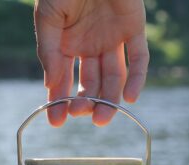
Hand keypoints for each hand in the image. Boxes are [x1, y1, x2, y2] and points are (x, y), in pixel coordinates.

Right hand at [34, 0, 148, 125]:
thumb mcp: (48, 18)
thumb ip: (50, 51)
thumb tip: (51, 85)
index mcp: (67, 44)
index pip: (64, 81)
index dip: (60, 101)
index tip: (56, 121)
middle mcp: (91, 46)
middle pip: (90, 83)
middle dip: (85, 102)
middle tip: (81, 115)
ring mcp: (113, 39)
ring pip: (114, 77)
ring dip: (108, 99)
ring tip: (102, 117)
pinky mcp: (135, 29)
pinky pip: (139, 59)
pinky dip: (137, 79)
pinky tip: (130, 99)